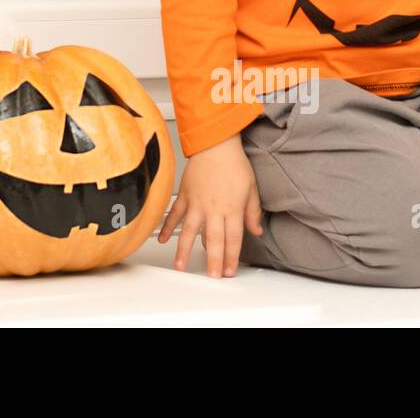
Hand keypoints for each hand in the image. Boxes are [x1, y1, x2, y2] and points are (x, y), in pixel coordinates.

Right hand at [156, 134, 263, 277]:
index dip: (232, 257)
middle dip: (213, 261)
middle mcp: (214, 209)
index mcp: (232, 208)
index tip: (229, 271)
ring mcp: (197, 203)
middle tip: (211, 276)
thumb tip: (256, 230)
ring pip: (190, 231)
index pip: (233, 239)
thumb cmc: (233, 162)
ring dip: (185, 250)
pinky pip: (175, 214)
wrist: (215, 143)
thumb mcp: (251, 188)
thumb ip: (252, 212)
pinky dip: (168, 227)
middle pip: (214, 240)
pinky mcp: (185, 195)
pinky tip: (163, 239)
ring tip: (181, 266)